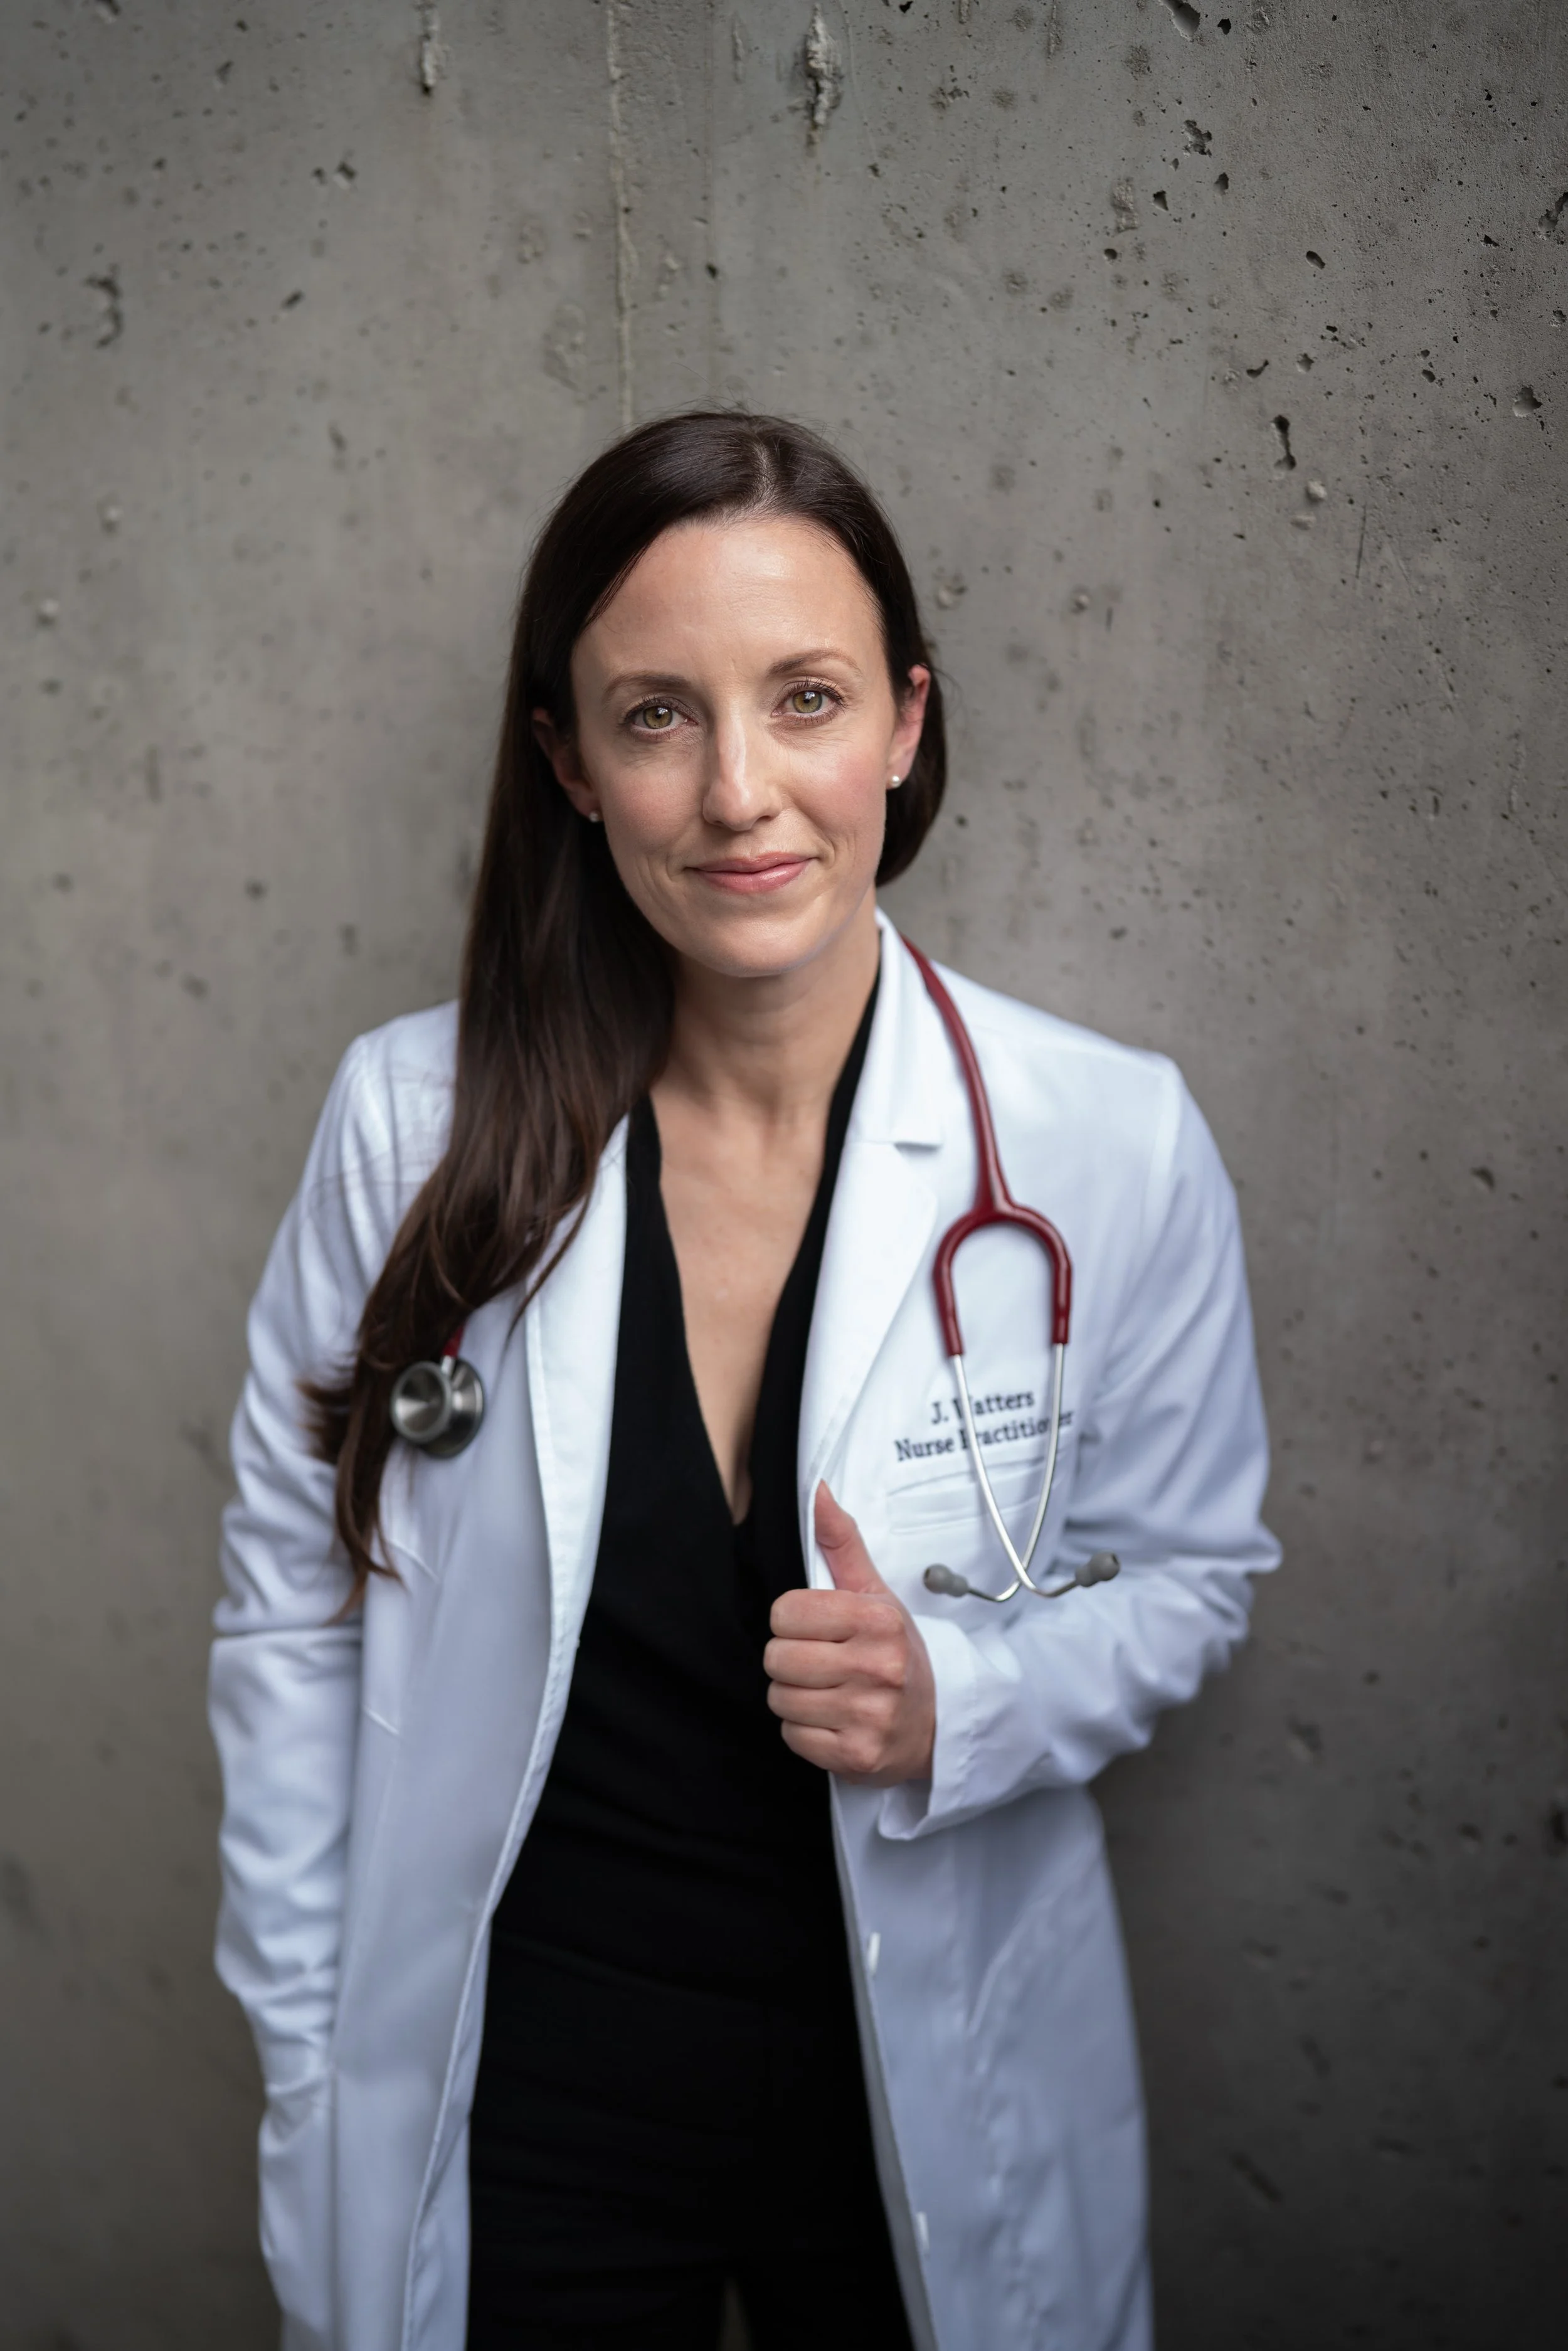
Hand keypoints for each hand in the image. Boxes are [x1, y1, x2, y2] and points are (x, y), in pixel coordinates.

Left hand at [764, 1485, 936, 1785]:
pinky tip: (833, 1722)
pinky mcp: (858, 1756)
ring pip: (781, 1699)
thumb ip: (842, 1544)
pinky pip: (793, 1737)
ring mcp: (870, 1715)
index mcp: (878, 1620)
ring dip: (795, 1698)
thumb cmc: (897, 1653)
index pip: (785, 1612)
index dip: (793, 1622)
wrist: (939, 1721)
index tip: (818, 1631)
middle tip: (822, 1665)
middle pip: (777, 1658)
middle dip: (790, 1661)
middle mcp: (878, 1667)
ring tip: (828, 1693)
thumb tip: (819, 1491)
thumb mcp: (876, 1595)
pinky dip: (805, 1732)